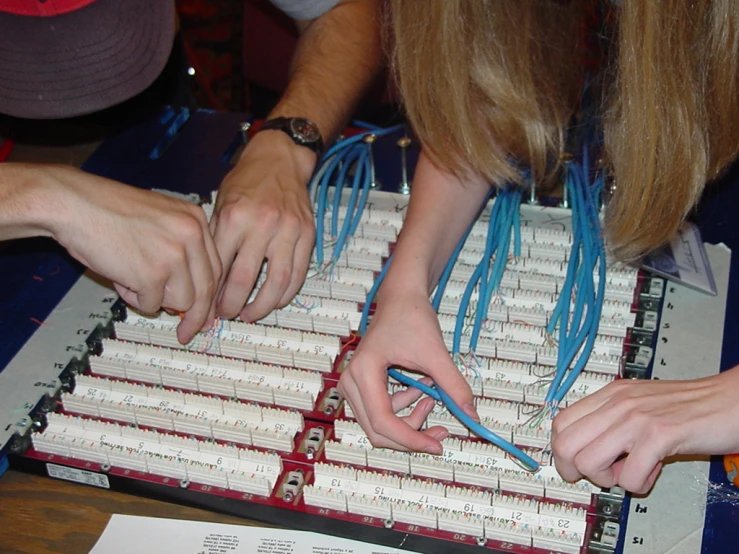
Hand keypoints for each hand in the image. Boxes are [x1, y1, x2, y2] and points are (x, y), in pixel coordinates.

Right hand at [45, 166, 220, 343]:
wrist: (74, 204)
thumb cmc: (107, 211)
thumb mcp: (159, 219)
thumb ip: (180, 249)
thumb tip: (189, 294)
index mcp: (195, 219)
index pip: (215, 268)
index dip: (209, 297)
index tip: (205, 314)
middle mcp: (191, 235)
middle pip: (205, 290)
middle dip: (196, 317)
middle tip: (186, 332)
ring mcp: (174, 255)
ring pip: (181, 301)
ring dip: (156, 300)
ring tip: (132, 279)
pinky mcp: (152, 273)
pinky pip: (151, 304)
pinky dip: (134, 298)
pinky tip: (120, 277)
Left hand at [210, 131, 315, 321]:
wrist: (280, 159)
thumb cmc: (247, 181)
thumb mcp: (221, 204)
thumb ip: (216, 239)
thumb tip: (207, 279)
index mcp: (234, 217)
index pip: (218, 266)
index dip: (210, 291)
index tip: (205, 304)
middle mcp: (262, 224)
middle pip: (244, 280)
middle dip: (231, 305)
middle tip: (225, 315)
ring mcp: (288, 231)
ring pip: (276, 283)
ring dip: (261, 306)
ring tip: (249, 314)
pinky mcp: (307, 235)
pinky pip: (298, 274)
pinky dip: (286, 294)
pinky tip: (274, 301)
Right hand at [338, 289, 477, 454]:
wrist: (401, 299)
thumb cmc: (411, 317)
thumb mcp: (436, 353)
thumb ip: (454, 386)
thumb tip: (471, 415)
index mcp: (363, 373)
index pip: (383, 421)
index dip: (410, 439)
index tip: (437, 444)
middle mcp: (351, 382)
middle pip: (377, 431)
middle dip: (411, 435)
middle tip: (441, 431)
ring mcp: (354, 385)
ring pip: (379, 425)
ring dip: (409, 419)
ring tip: (431, 395)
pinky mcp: (362, 386)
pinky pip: (382, 412)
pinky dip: (404, 408)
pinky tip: (420, 389)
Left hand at [551, 367, 738, 492]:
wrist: (729, 401)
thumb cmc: (688, 407)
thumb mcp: (639, 404)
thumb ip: (612, 421)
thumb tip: (585, 450)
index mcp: (609, 395)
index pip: (560, 424)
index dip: (563, 452)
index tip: (580, 464)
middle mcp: (617, 403)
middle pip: (565, 445)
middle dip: (576, 471)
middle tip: (602, 474)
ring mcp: (636, 418)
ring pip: (588, 462)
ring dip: (608, 478)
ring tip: (631, 470)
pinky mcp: (660, 435)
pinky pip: (629, 477)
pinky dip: (639, 484)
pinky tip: (655, 469)